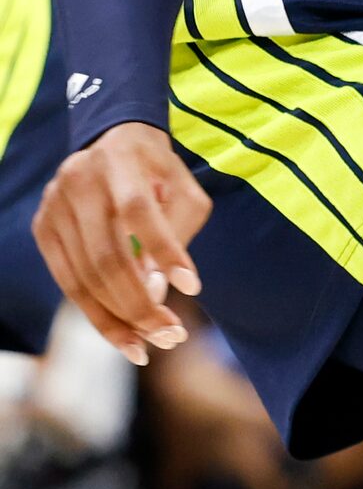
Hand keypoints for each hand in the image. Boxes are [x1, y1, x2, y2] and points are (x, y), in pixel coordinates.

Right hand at [33, 121, 210, 364]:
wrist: (111, 141)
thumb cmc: (159, 172)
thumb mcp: (184, 189)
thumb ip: (177, 234)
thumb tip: (155, 293)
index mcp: (120, 163)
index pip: (139, 212)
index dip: (165, 250)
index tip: (194, 287)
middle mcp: (78, 183)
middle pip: (106, 255)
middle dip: (138, 303)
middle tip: (170, 336)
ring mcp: (53, 207)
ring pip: (82, 276)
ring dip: (116, 318)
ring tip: (147, 347)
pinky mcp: (42, 228)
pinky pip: (67, 280)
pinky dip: (94, 311)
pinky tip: (121, 334)